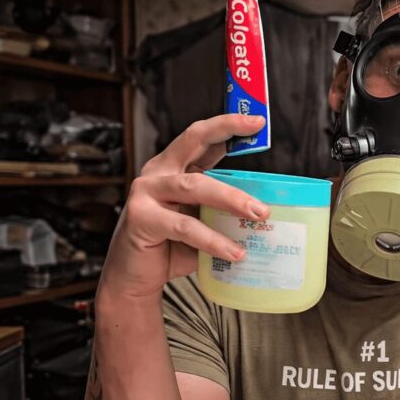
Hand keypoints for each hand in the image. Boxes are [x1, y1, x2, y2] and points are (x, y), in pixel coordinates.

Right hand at [99, 114, 270, 301]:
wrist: (134, 278)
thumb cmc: (172, 248)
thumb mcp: (202, 222)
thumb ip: (222, 210)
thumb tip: (265, 212)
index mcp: (173, 167)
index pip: (201, 137)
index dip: (227, 125)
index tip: (256, 121)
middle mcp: (158, 172)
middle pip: (194, 142)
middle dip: (227, 135)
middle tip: (258, 136)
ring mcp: (146, 192)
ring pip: (195, 186)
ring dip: (231, 199)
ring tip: (259, 214)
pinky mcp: (141, 218)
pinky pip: (185, 226)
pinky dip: (213, 240)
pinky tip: (234, 252)